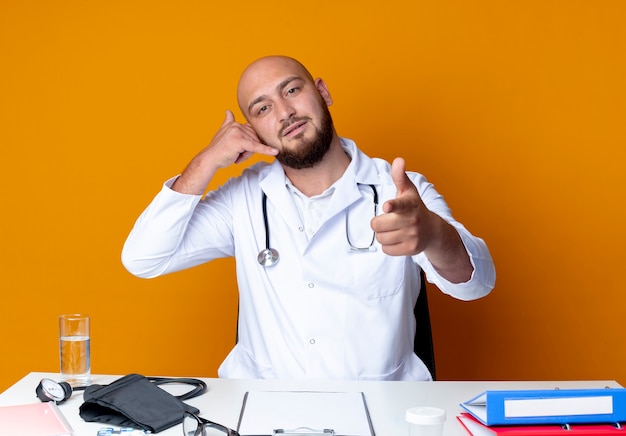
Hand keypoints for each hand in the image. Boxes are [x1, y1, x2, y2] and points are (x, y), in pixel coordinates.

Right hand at [172, 110, 277, 193]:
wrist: (210, 159)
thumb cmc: (218, 149)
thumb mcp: (223, 133)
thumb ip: (227, 122)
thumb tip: (228, 111)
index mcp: (235, 124)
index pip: (252, 133)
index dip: (250, 143)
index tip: (243, 149)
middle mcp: (236, 126)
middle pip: (254, 139)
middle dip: (248, 150)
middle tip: (235, 154)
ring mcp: (238, 133)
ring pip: (254, 145)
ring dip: (246, 154)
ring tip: (235, 155)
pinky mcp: (239, 142)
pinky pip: (256, 147)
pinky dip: (266, 150)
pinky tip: (274, 152)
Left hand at [372, 157, 473, 281]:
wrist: (432, 230)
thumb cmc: (414, 207)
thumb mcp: (408, 191)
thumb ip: (400, 176)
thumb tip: (399, 160)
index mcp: (409, 204)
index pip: (399, 205)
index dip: (392, 205)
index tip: (386, 206)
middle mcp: (412, 220)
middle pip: (378, 225)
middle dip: (377, 223)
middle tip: (386, 220)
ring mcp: (413, 236)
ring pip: (381, 239)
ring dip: (382, 235)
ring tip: (393, 230)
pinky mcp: (411, 249)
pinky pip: (386, 250)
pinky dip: (388, 246)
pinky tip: (397, 239)